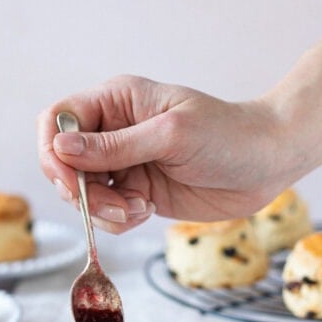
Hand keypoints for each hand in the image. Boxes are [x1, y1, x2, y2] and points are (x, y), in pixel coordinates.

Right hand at [37, 75, 287, 232]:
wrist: (267, 163)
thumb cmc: (227, 135)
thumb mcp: (170, 136)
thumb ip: (114, 146)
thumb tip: (60, 147)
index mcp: (116, 102)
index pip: (58, 120)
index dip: (54, 152)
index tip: (72, 183)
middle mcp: (113, 131)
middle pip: (63, 162)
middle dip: (82, 190)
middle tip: (116, 205)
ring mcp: (124, 163)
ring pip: (83, 193)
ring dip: (102, 210)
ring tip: (138, 208)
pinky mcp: (136, 191)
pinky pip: (107, 212)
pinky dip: (118, 220)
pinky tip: (146, 211)